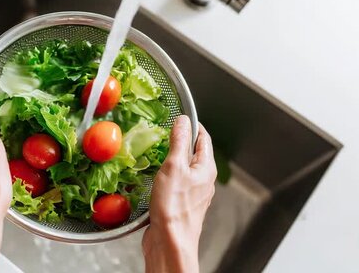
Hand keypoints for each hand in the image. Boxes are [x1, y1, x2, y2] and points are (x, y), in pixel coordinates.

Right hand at [142, 115, 216, 272]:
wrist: (169, 241)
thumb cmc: (174, 207)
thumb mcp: (174, 166)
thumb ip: (179, 141)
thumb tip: (183, 120)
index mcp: (205, 168)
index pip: (203, 138)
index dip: (192, 125)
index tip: (180, 117)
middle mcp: (202, 180)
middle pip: (193, 153)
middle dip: (179, 141)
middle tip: (163, 133)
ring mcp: (192, 193)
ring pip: (183, 169)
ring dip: (170, 159)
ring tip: (156, 153)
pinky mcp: (180, 204)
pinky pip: (174, 183)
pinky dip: (165, 175)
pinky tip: (153, 177)